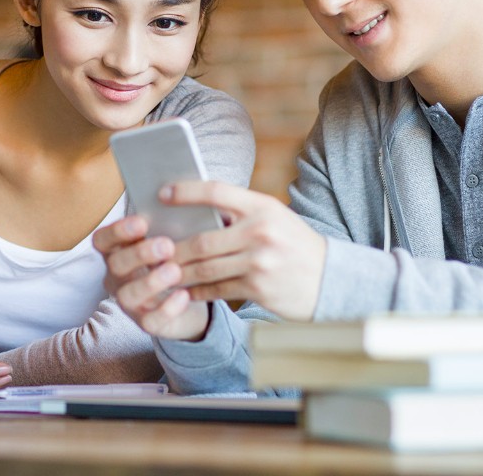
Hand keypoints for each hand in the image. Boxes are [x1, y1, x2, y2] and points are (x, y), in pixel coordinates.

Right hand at [93, 216, 210, 340]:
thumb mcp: (165, 242)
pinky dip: (167, 308)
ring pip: (128, 295)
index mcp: (116, 252)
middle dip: (140, 254)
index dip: (118, 230)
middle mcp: (117, 277)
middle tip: (167, 245)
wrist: (186, 297)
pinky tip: (184, 295)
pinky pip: (151, 320)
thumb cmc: (170, 260)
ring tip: (175, 271)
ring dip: (152, 281)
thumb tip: (177, 211)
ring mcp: (129, 302)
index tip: (143, 222)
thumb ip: (164, 227)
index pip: (102, 240)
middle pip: (116, 265)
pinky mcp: (146, 323)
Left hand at [163, 181, 326, 320]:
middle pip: (201, 240)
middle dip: (172, 248)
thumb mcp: (274, 218)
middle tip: (152, 249)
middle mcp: (260, 232)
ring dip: (178, 271)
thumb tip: (193, 213)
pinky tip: (184, 289)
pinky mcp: (257, 288)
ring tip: (161, 271)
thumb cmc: (294, 244)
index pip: (217, 192)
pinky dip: (196, 290)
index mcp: (263, 207)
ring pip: (204, 268)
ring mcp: (259, 262)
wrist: (331, 280)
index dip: (186, 191)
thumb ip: (240, 214)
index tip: (163, 193)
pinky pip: (216, 289)